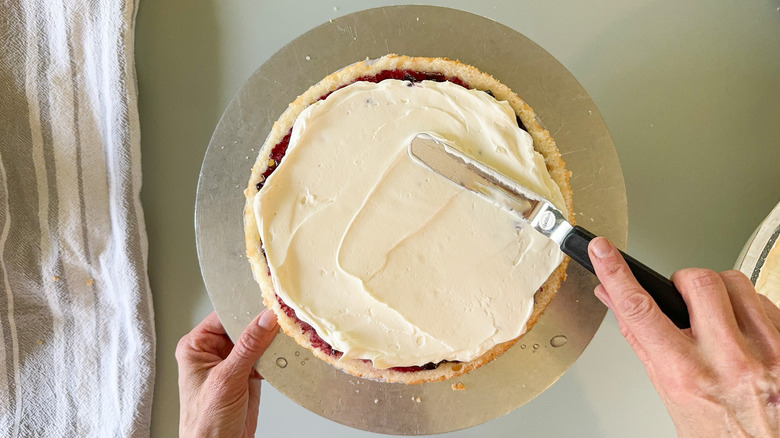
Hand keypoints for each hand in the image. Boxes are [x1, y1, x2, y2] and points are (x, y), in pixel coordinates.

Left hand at [176, 309, 277, 437]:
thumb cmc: (204, 424)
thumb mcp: (226, 380)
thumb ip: (247, 347)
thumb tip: (265, 319)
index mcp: (196, 346)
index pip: (224, 315)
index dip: (246, 310)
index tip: (268, 306)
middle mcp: (213, 351)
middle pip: (242, 326)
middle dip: (262, 325)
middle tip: (281, 321)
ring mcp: (231, 363)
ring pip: (256, 340)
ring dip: (271, 341)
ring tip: (284, 337)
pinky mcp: (246, 374)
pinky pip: (264, 356)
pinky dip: (275, 356)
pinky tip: (281, 356)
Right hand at [588, 237, 779, 437]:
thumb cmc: (723, 434)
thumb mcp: (671, 394)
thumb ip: (642, 341)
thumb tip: (614, 301)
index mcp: (688, 376)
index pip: (640, 310)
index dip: (616, 273)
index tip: (602, 251)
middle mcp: (730, 362)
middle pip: (698, 282)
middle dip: (684, 281)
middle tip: (683, 298)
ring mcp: (769, 352)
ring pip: (735, 283)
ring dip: (719, 292)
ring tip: (718, 318)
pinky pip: (766, 301)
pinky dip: (750, 308)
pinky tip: (745, 332)